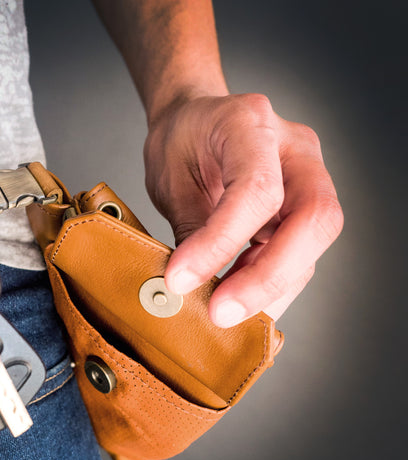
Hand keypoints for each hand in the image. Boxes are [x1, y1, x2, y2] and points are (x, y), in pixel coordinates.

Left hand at [144, 93, 343, 326]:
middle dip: (268, 276)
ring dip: (269, 287)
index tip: (180, 280)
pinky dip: (269, 283)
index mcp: (251, 124)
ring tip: (222, 310)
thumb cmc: (180, 143)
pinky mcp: (303, 209)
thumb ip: (189, 230)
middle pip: (313, 218)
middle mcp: (295, 149)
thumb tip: (193, 290)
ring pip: (311, 243)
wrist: (194, 122)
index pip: (256, 189)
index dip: (220, 243)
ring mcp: (308, 178)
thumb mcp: (170, 179)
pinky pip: (300, 253)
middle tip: (221, 313)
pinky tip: (236, 296)